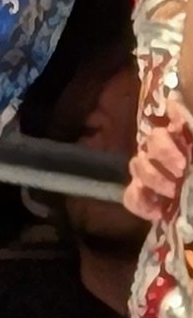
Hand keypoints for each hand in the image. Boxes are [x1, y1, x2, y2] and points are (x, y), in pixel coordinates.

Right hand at [126, 96, 192, 222]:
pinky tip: (158, 212)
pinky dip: (142, 204)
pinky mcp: (140, 194)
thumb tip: (174, 105)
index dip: (176, 120)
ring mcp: (147, 171)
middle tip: (181, 172)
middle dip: (165, 157)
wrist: (190, 207)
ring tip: (172, 194)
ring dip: (155, 180)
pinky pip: (130, 196)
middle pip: (151, 141)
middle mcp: (162, 147)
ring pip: (138, 166)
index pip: (172, 111)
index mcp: (182, 133)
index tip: (183, 144)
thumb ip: (192, 129)